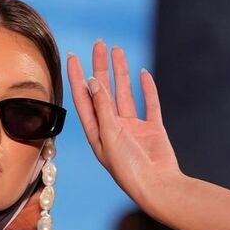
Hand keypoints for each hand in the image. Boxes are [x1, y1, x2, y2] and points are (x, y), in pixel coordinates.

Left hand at [67, 40, 181, 203]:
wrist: (157, 186)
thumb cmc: (129, 168)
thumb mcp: (109, 135)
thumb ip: (102, 107)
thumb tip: (93, 80)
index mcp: (97, 135)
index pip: (84, 100)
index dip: (77, 78)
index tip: (72, 56)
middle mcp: (113, 130)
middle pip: (103, 93)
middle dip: (100, 68)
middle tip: (99, 43)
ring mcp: (133, 129)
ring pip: (124, 94)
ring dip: (120, 73)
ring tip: (117, 50)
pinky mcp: (153, 129)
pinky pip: (149, 104)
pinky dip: (147, 89)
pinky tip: (143, 73)